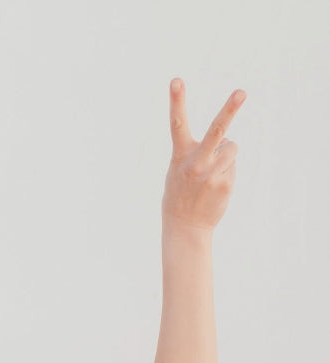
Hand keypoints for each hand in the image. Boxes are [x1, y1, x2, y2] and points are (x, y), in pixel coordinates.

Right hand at [162, 80, 245, 232]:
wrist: (184, 227)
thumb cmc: (180, 194)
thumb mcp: (179, 170)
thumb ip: (198, 152)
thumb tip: (231, 143)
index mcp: (180, 156)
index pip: (177, 123)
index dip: (176, 101)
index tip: (176, 80)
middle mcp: (196, 163)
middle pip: (217, 131)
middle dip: (229, 110)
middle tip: (242, 92)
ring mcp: (212, 174)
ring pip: (231, 147)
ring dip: (226, 155)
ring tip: (212, 173)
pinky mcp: (226, 183)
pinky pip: (233, 165)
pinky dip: (227, 171)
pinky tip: (215, 186)